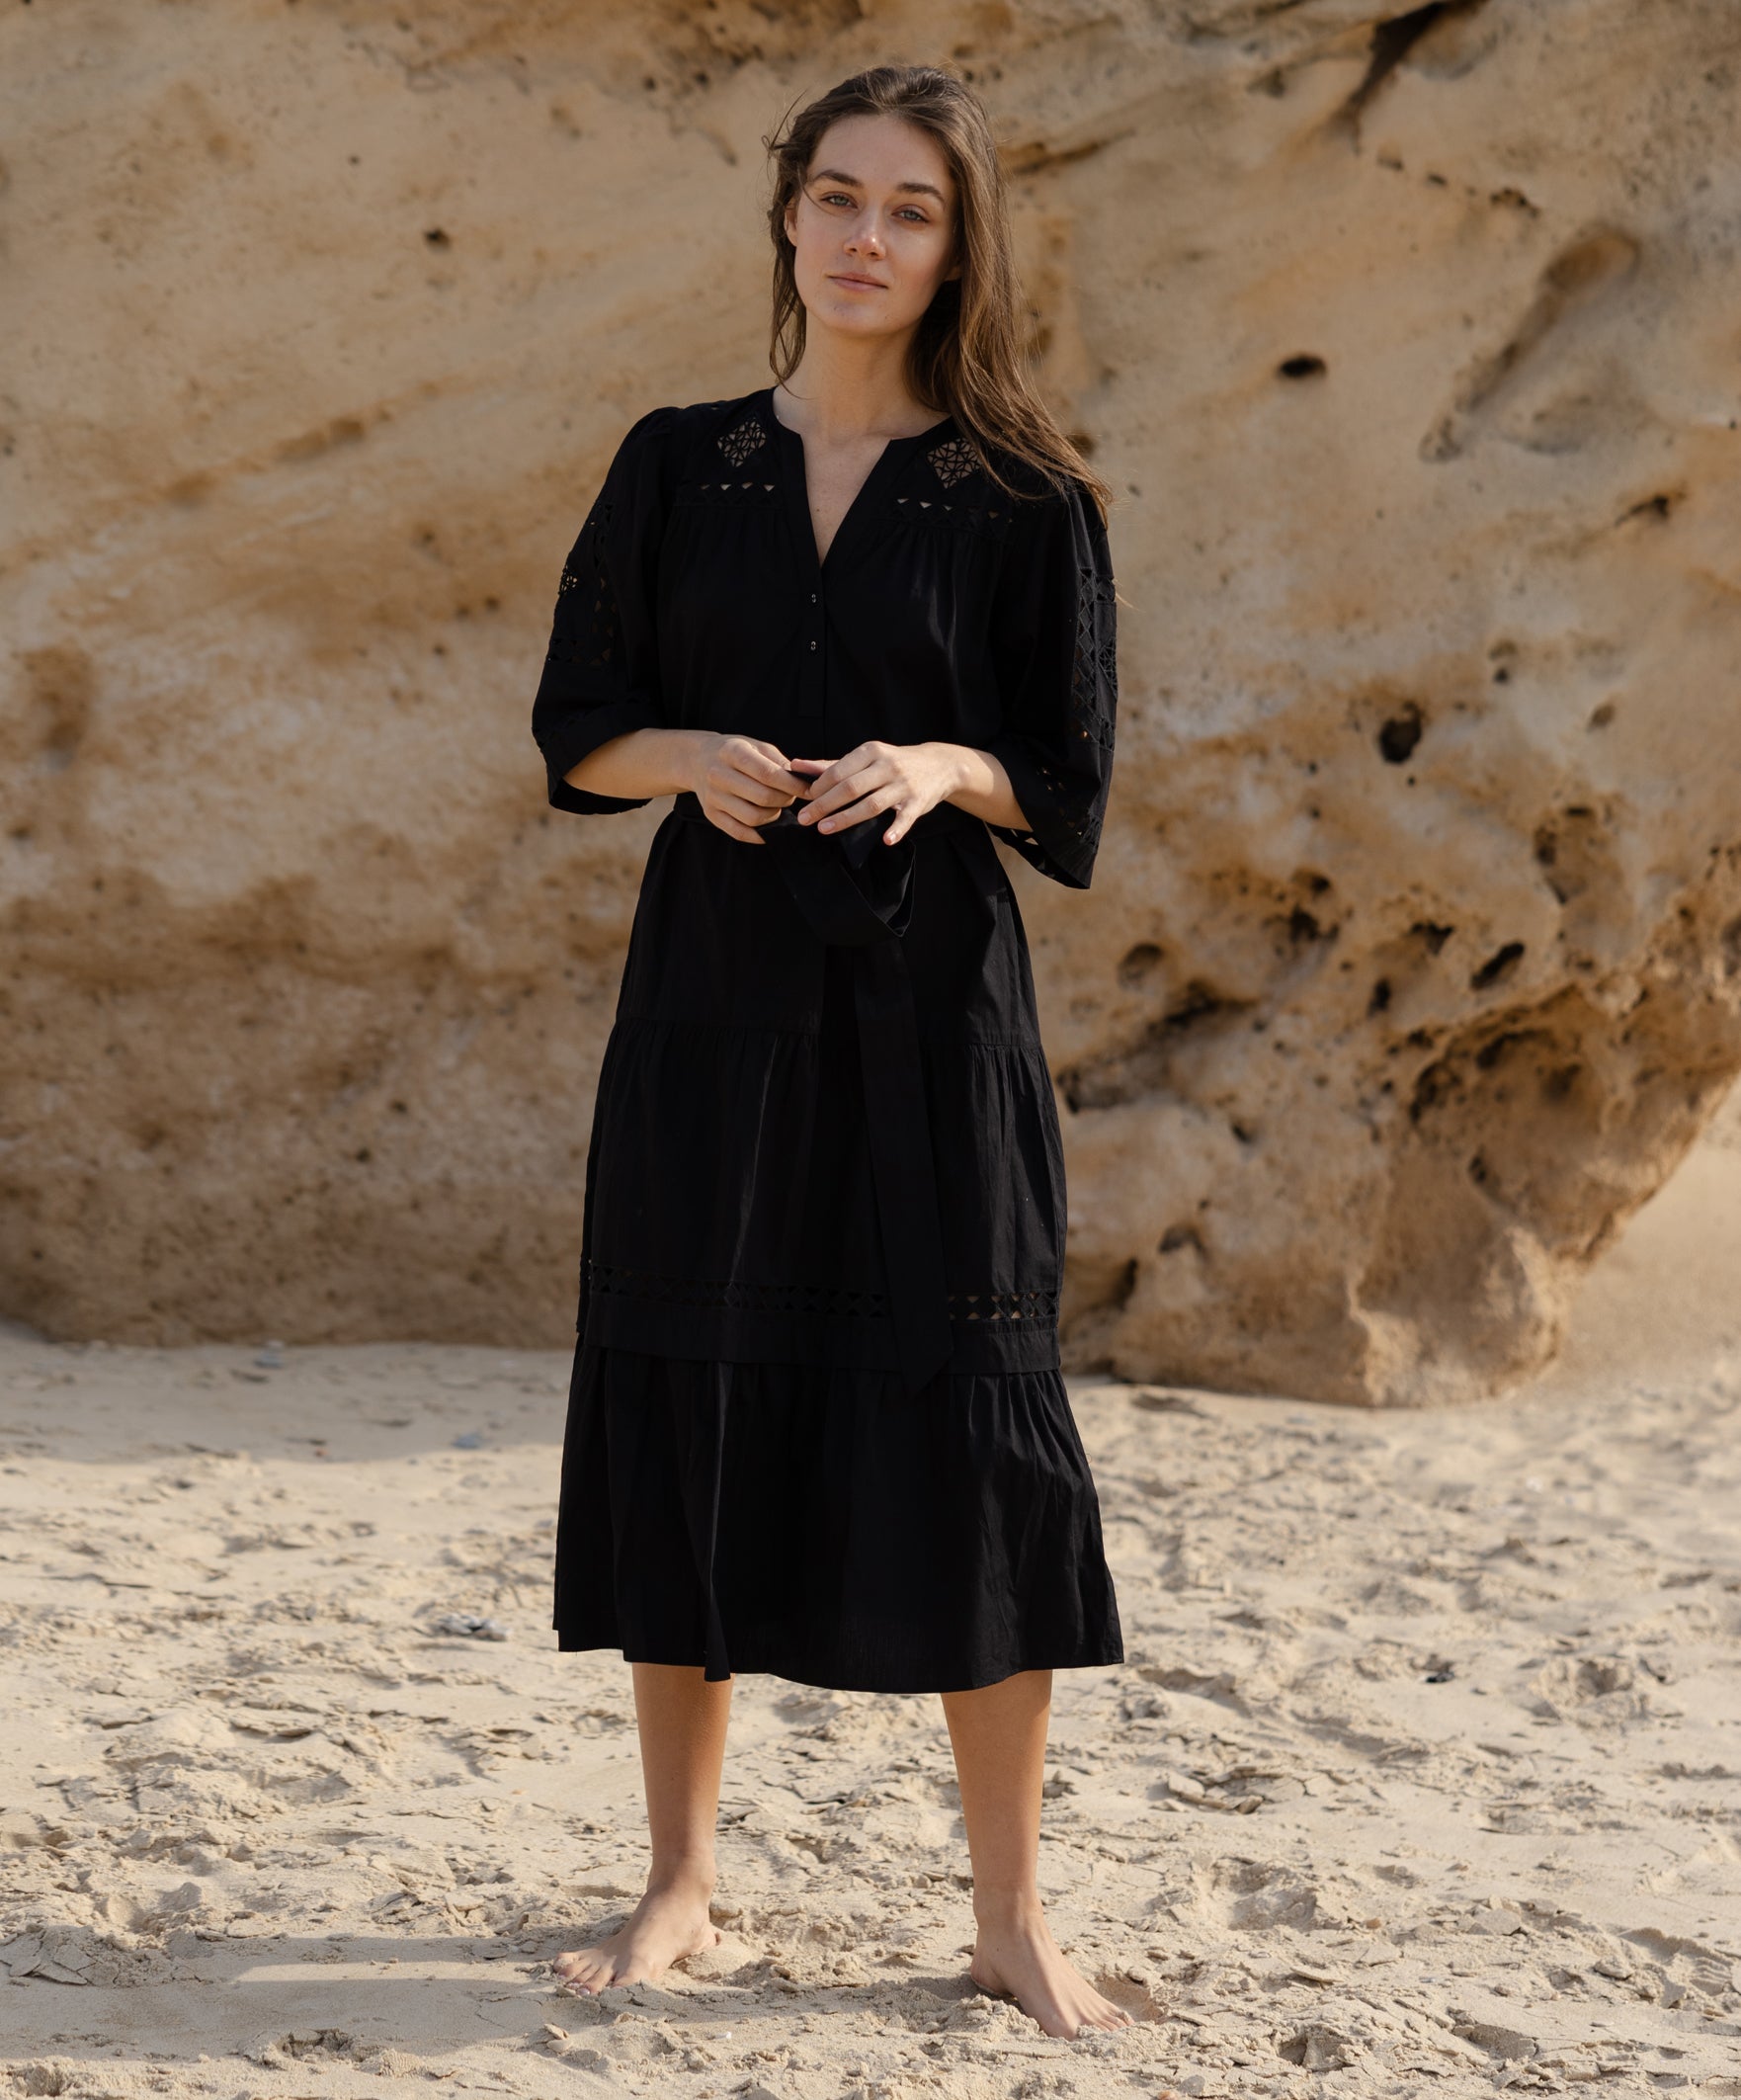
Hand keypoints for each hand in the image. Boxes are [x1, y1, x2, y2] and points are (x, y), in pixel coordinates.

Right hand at [689, 733, 803, 844]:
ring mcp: (713, 797)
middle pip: (763, 797)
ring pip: (754, 818)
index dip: (793, 785)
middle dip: (785, 800)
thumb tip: (803, 780)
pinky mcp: (710, 814)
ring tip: (777, 806)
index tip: (808, 790)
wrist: (697, 760)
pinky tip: (768, 826)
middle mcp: (719, 775)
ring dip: (774, 816)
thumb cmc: (734, 752)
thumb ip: (778, 762)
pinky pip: (739, 832)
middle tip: (790, 797)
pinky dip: (759, 834)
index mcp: (732, 752)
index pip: (768, 774)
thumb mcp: (756, 746)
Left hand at [788, 741, 967, 846]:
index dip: (819, 787)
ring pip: (872, 804)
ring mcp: (903, 785)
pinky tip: (885, 840)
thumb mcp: (865, 757)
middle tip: (805, 819)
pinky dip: (896, 829)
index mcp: (870, 752)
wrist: (938, 765)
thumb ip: (831, 764)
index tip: (804, 800)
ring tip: (825, 829)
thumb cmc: (892, 762)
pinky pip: (905, 817)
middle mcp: (886, 766)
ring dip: (847, 818)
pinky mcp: (918, 802)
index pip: (838, 771)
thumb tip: (796, 765)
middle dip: (824, 804)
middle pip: (850, 787)